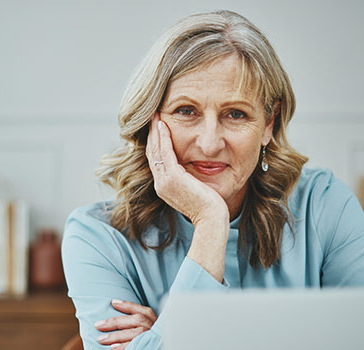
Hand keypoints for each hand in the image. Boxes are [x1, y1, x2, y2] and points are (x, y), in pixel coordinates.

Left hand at [95, 299, 157, 349]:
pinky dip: (124, 347)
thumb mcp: (150, 330)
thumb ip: (138, 324)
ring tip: (101, 339)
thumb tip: (116, 309)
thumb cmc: (152, 344)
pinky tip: (113, 348)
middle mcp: (156, 329)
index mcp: (156, 321)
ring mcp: (155, 340)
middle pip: (136, 320)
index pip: (143, 311)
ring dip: (117, 336)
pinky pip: (137, 348)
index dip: (128, 306)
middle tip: (97, 325)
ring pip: (135, 333)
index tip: (113, 303)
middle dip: (115, 322)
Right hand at [147, 113, 229, 281]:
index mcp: (164, 187)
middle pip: (151, 154)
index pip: (156, 161)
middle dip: (151, 134)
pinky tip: (163, 125)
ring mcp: (165, 181)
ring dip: (154, 132)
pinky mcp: (173, 178)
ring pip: (155, 151)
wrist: (212, 219)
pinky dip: (163, 137)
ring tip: (155, 116)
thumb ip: (190, 178)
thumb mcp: (196, 189)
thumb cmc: (210, 207)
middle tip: (152, 117)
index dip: (155, 143)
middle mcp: (161, 184)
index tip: (156, 128)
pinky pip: (165, 152)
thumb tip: (193, 168)